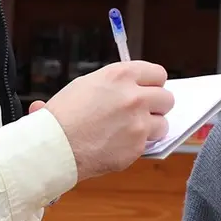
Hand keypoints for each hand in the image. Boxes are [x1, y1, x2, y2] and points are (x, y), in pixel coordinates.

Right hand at [44, 61, 172, 180]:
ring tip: (130, 131)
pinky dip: (136, 146)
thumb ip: (111, 84)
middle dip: (157, 106)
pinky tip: (118, 145)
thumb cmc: (62, 116)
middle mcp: (134, 97)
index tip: (149, 90)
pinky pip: (148, 145)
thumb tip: (120, 87)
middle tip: (144, 112)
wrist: (54, 147)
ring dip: (151, 128)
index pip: (157, 73)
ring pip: (162, 123)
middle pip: (167, 98)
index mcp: (120, 76)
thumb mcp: (83, 85)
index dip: (153, 83)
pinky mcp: (137, 146)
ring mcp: (138, 123)